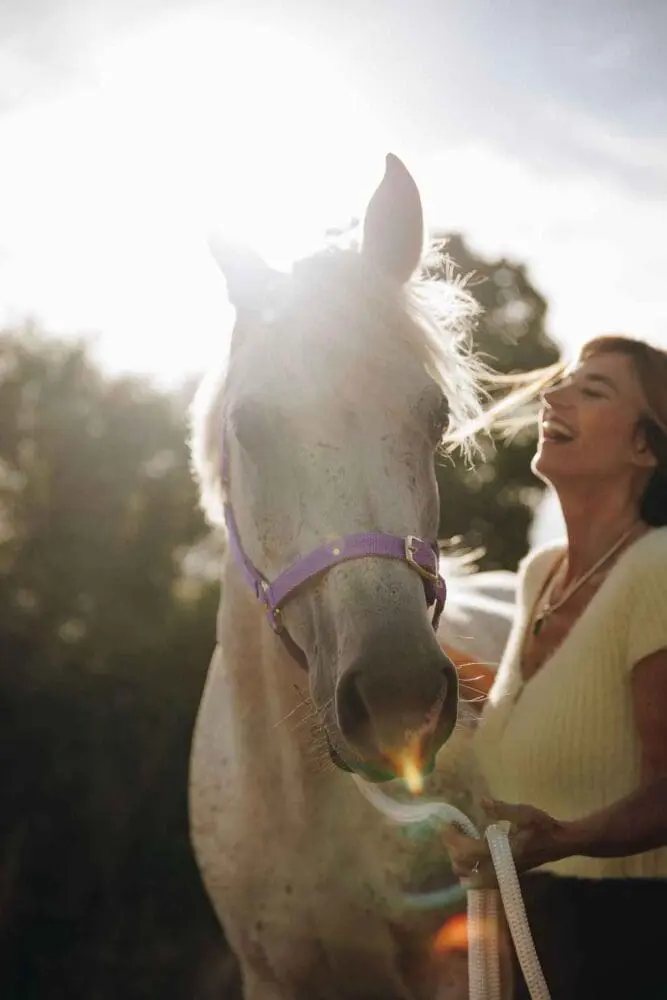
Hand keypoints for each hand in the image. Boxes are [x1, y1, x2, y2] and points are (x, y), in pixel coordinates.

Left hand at [442, 798, 567, 887]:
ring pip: (471, 876)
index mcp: (502, 852)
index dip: (454, 839)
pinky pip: (480, 878)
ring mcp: (502, 874)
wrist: (560, 843)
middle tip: (448, 831)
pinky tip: (468, 853)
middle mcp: (500, 867)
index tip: (446, 825)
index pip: (469, 851)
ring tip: (456, 841)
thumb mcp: (525, 813)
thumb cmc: (544, 827)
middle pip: (465, 867)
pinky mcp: (505, 874)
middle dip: (452, 849)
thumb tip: (481, 801)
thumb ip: (502, 809)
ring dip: (459, 861)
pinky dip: (469, 869)